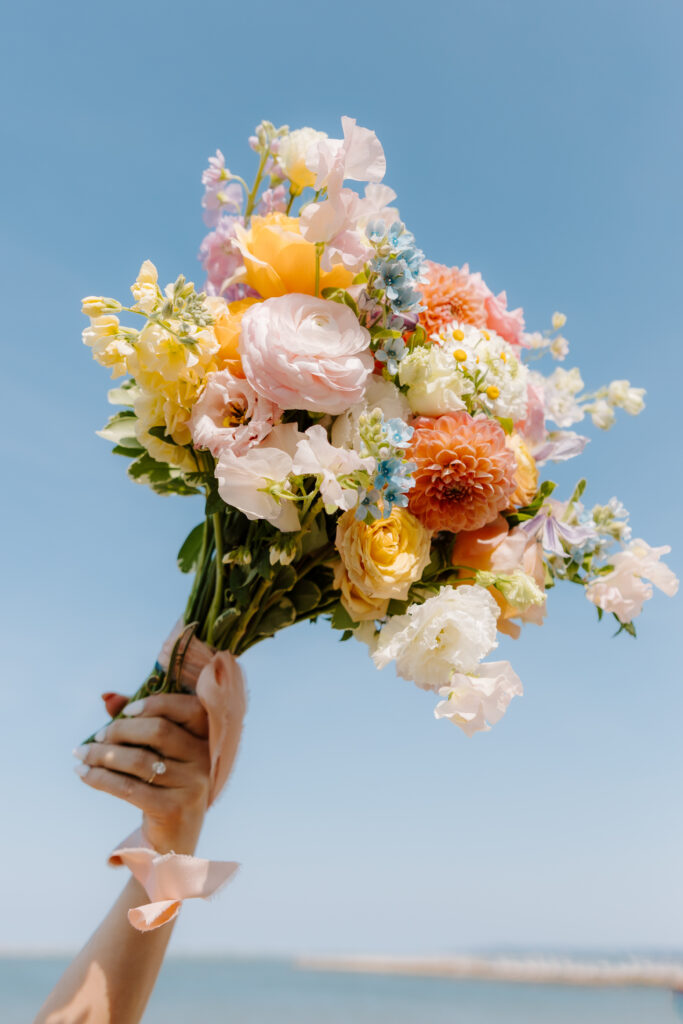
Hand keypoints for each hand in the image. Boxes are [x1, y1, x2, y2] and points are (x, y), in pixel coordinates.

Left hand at [74, 694, 215, 854]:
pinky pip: (128, 787)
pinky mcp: (172, 809)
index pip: (189, 709)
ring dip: (104, 754)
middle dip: (122, 730)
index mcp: (206, 740)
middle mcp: (204, 760)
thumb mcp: (161, 755)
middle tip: (97, 736)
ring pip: (140, 760)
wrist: (174, 843)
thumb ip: (140, 722)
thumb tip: (107, 697)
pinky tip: (83, 774)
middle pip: (159, 731)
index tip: (126, 711)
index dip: (157, 703)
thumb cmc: (165, 788)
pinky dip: (100, 778)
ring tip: (82, 754)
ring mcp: (191, 786)